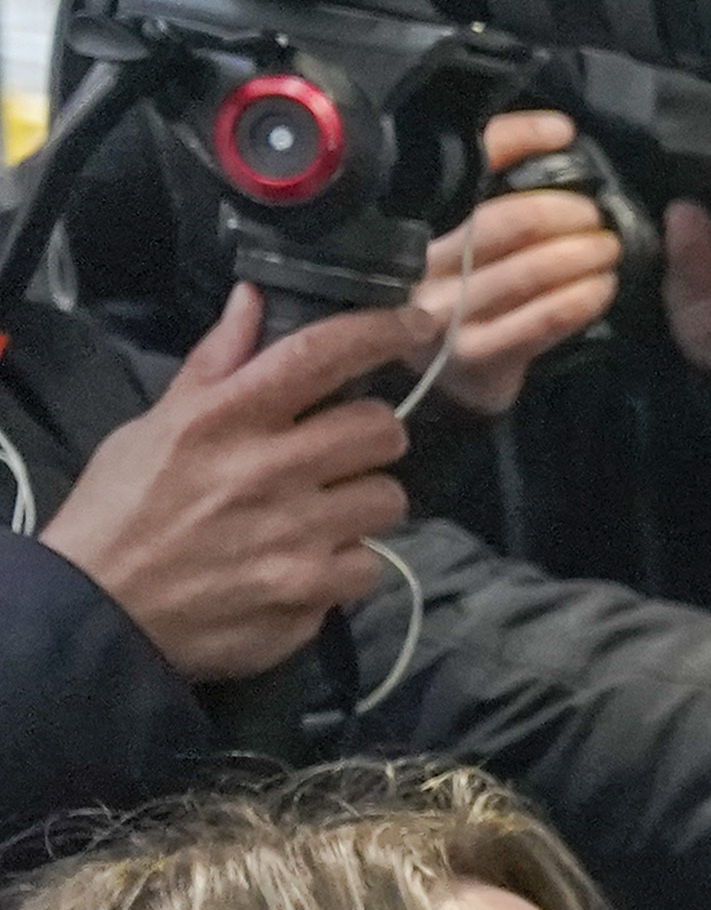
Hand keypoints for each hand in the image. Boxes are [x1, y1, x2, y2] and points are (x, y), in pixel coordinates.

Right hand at [37, 286, 435, 680]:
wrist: (96, 609)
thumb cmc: (121, 510)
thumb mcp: (152, 425)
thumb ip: (214, 364)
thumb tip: (253, 300)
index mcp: (223, 418)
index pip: (320, 354)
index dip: (380, 331)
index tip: (414, 324)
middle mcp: (266, 470)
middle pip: (382, 429)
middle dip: (371, 437)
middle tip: (339, 452)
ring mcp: (294, 535)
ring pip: (387, 499)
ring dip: (362, 503)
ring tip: (318, 513)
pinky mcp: (309, 591)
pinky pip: (370, 566)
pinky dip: (346, 566)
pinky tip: (305, 564)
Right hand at [408, 108, 626, 415]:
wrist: (439, 375)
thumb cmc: (459, 287)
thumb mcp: (462, 231)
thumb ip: (492, 184)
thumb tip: (555, 132)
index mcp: (411, 219)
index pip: (466, 161)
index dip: (518, 138)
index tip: (561, 132)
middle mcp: (420, 264)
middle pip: (507, 221)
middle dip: (565, 212)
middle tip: (593, 215)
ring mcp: (445, 314)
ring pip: (532, 271)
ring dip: (584, 255)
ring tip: (608, 248)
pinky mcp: (477, 354)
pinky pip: (545, 318)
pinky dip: (584, 298)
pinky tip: (603, 287)